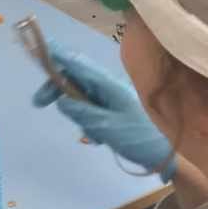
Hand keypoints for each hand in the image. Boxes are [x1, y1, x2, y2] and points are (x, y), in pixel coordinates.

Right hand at [33, 41, 175, 177]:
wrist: (170, 157)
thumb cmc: (139, 138)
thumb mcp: (106, 127)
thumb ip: (81, 112)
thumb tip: (61, 100)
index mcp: (107, 84)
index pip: (76, 64)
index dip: (56, 56)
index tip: (38, 51)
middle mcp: (109, 86)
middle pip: (74, 78)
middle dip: (56, 88)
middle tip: (39, 104)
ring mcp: (112, 98)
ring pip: (81, 95)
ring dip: (76, 111)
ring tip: (89, 134)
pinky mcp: (115, 110)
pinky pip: (92, 109)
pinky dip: (88, 121)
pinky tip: (96, 138)